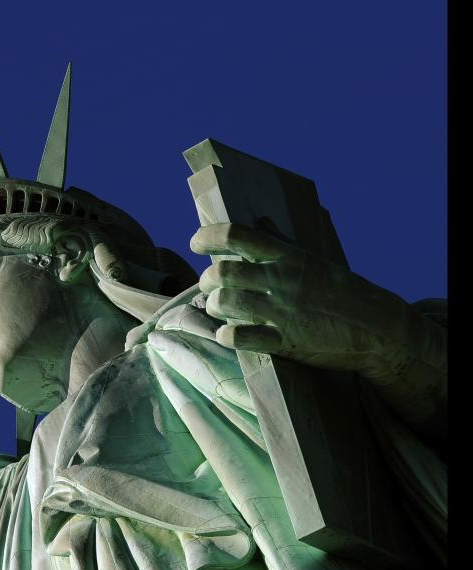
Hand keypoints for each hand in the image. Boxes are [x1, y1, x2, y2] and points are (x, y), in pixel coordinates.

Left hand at [190, 222, 405, 373]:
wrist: (379, 327)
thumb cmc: (342, 291)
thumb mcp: (314, 260)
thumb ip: (282, 243)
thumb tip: (259, 223)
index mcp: (288, 256)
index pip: (237, 236)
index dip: (208, 236)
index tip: (196, 242)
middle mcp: (282, 280)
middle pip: (222, 272)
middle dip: (207, 280)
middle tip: (211, 286)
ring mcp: (282, 311)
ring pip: (225, 302)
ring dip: (214, 306)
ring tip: (219, 309)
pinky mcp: (285, 341)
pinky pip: (240, 337)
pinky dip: (226, 335)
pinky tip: (228, 333)